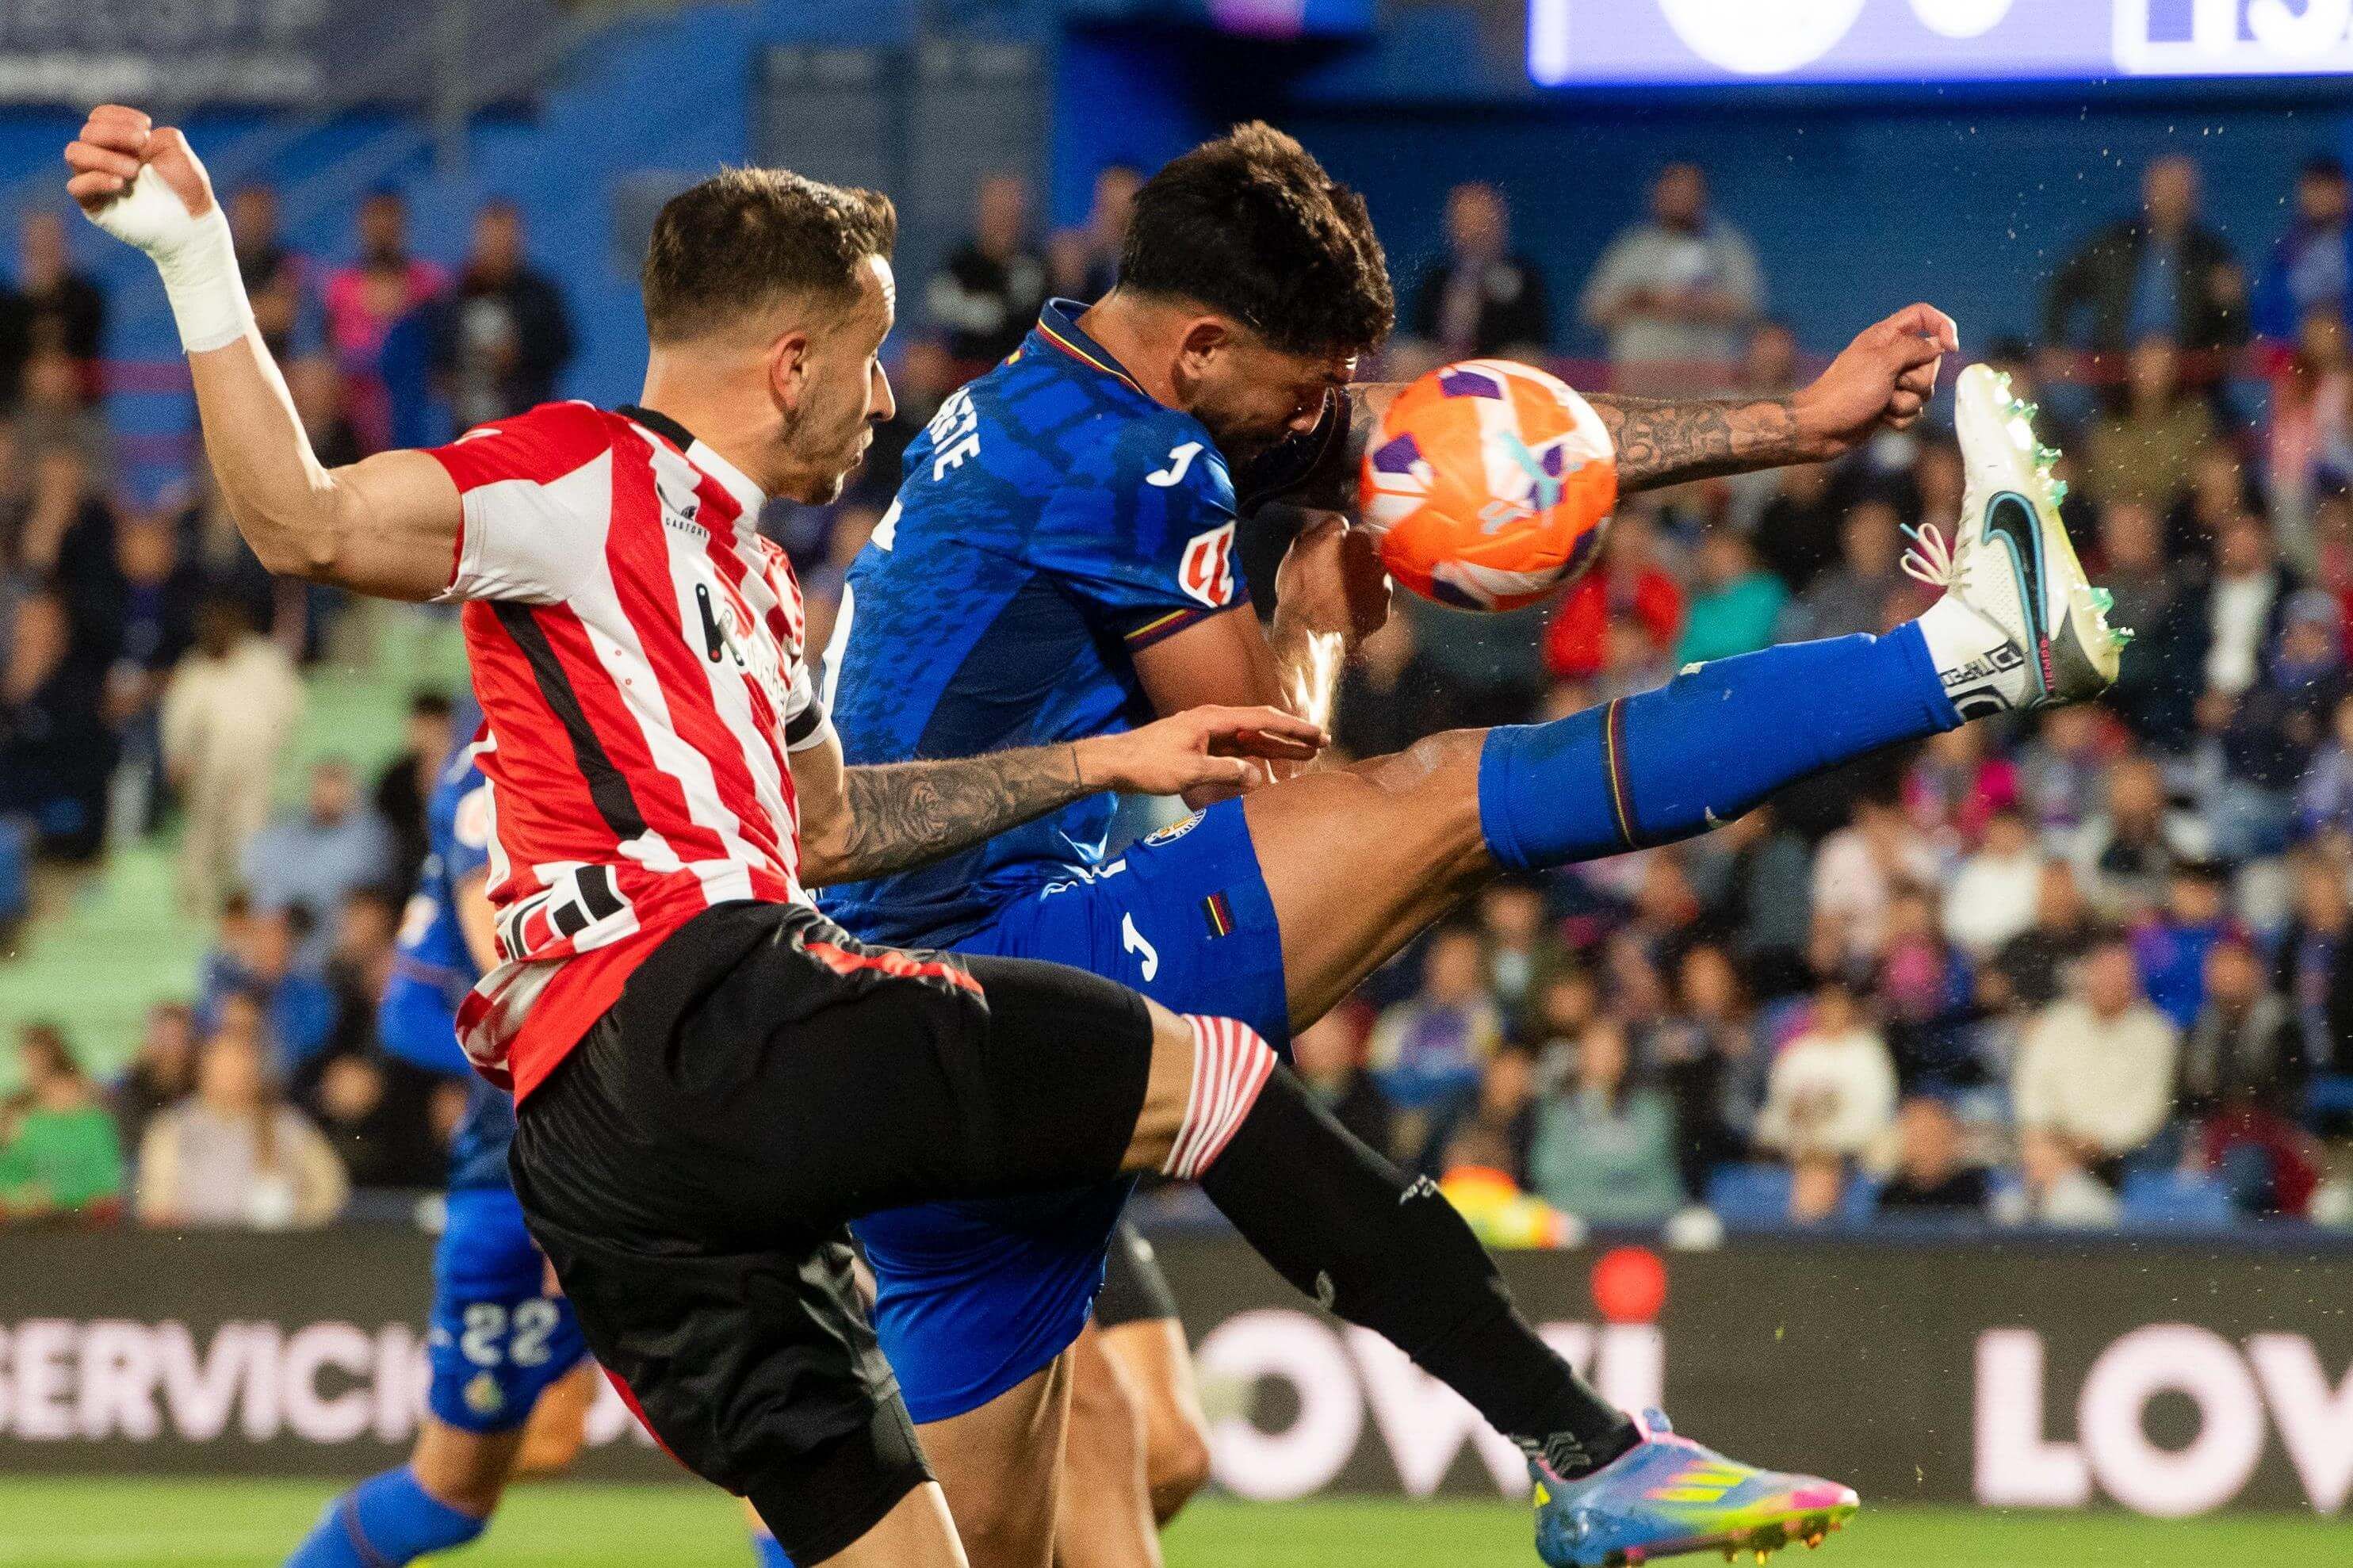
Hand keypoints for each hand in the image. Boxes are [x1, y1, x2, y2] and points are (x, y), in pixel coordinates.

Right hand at [65, 105, 216, 252]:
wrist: (192, 223)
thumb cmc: (186, 187)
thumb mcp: (176, 150)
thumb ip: (157, 134)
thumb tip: (137, 138)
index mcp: (121, 143)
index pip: (99, 117)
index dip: (117, 116)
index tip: (146, 126)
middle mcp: (105, 158)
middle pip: (87, 132)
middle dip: (114, 133)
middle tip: (141, 143)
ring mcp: (97, 180)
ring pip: (75, 154)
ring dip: (103, 156)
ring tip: (134, 169)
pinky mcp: (94, 204)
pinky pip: (76, 186)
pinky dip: (95, 180)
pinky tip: (120, 184)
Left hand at [1075, 705, 1326, 799]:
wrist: (1116, 762)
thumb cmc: (1148, 764)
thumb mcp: (1188, 772)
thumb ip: (1225, 772)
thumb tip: (1257, 776)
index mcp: (1213, 719)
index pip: (1263, 720)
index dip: (1293, 728)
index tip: (1318, 735)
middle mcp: (1214, 720)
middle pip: (1262, 725)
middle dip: (1292, 734)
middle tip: (1322, 742)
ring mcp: (1208, 732)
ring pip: (1251, 737)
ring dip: (1277, 745)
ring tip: (1305, 754)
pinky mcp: (1201, 745)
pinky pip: (1237, 747)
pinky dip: (1256, 754)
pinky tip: (1268, 765)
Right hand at [1275, 511, 1391, 644]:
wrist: (1310, 635)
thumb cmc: (1298, 596)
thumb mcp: (1296, 555)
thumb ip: (1318, 533)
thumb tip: (1332, 526)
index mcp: (1346, 538)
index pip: (1350, 528)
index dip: (1339, 540)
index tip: (1331, 552)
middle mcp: (1369, 558)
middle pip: (1367, 549)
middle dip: (1355, 559)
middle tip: (1334, 576)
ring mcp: (1380, 584)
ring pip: (1376, 573)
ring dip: (1363, 580)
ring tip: (1339, 596)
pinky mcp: (1383, 608)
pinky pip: (1377, 600)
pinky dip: (1366, 603)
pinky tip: (1347, 611)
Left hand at [1789, 304, 1960, 459]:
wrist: (1820, 429)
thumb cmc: (1845, 392)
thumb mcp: (1882, 362)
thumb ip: (1914, 348)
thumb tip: (1937, 346)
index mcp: (1886, 337)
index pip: (1922, 316)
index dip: (1942, 326)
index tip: (1950, 347)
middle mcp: (1891, 357)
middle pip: (1931, 361)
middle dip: (1918, 379)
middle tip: (1893, 384)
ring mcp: (1891, 384)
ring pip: (1924, 391)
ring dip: (1905, 403)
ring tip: (1881, 404)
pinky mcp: (1889, 407)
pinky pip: (1913, 412)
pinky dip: (1899, 418)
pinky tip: (1879, 418)